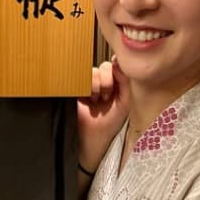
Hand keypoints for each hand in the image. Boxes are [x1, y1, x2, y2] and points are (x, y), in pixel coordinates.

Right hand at [77, 57, 128, 173]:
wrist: (94, 137)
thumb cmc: (110, 123)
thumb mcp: (124, 101)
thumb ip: (124, 81)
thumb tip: (117, 62)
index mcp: (114, 84)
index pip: (115, 67)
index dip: (116, 70)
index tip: (116, 79)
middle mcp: (100, 82)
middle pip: (104, 66)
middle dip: (107, 80)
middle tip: (105, 96)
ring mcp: (87, 85)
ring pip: (92, 71)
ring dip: (96, 85)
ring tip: (95, 100)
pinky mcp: (75, 89)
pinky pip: (79, 77)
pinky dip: (86, 86)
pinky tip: (87, 99)